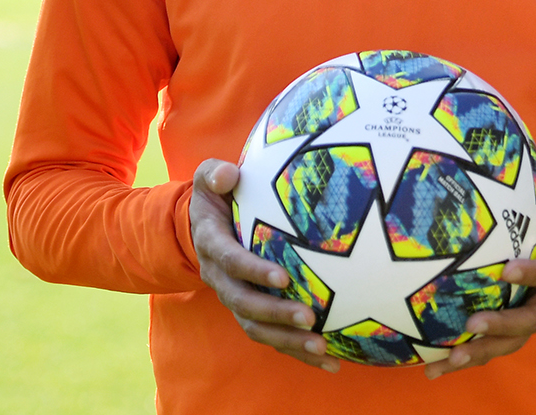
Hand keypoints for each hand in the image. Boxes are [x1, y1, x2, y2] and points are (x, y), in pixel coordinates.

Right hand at [190, 158, 341, 372]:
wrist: (203, 225)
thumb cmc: (217, 195)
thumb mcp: (209, 177)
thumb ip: (215, 173)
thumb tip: (229, 175)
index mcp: (212, 245)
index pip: (231, 261)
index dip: (253, 271)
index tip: (283, 278)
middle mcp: (221, 279)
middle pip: (245, 305)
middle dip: (276, 314)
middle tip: (309, 318)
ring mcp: (236, 299)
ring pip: (258, 328)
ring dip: (289, 341)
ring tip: (322, 347)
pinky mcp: (252, 313)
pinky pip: (274, 337)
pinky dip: (300, 353)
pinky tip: (332, 361)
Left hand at [425, 167, 535, 379]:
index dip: (532, 274)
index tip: (506, 271)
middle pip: (528, 321)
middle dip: (501, 325)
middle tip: (473, 324)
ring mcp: (529, 317)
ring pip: (507, 342)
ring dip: (480, 352)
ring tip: (450, 358)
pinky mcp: (510, 327)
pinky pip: (489, 346)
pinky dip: (464, 358)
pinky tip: (432, 367)